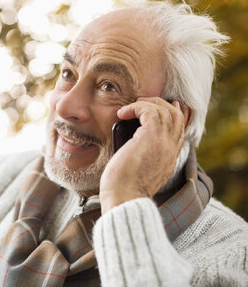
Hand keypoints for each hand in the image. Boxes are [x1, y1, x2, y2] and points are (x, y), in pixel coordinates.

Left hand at [99, 97, 189, 213]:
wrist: (123, 199)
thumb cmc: (121, 189)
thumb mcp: (136, 171)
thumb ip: (140, 156)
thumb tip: (127, 143)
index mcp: (169, 160)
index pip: (179, 131)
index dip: (170, 115)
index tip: (158, 107)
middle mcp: (170, 150)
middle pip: (177, 116)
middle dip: (160, 104)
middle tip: (142, 102)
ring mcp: (163, 144)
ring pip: (166, 110)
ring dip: (146, 103)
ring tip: (129, 107)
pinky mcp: (151, 138)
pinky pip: (150, 111)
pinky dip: (136, 107)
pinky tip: (122, 113)